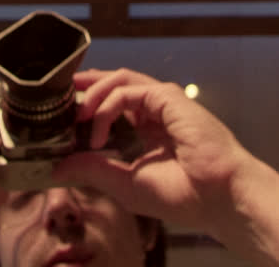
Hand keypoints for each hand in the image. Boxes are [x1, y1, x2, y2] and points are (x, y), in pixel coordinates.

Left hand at [51, 68, 255, 236]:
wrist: (220, 196)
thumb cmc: (185, 195)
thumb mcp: (126, 184)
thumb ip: (93, 171)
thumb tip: (59, 168)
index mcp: (151, 129)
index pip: (115, 105)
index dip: (89, 106)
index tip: (66, 117)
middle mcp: (157, 111)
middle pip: (115, 85)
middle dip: (86, 87)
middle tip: (61, 96)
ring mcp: (163, 102)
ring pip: (119, 80)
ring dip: (92, 94)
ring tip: (75, 114)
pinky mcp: (167, 98)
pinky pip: (127, 91)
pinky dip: (106, 106)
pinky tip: (96, 129)